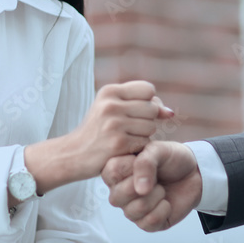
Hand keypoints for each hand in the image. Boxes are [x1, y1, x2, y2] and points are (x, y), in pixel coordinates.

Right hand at [24, 81, 173, 194]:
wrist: (73, 153)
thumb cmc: (97, 130)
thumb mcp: (112, 109)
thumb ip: (142, 105)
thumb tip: (170, 113)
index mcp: (109, 91)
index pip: (148, 89)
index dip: (149, 101)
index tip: (138, 112)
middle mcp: (111, 105)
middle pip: (152, 108)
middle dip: (147, 120)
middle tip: (130, 128)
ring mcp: (114, 124)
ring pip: (151, 127)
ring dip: (144, 136)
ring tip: (125, 138)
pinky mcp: (118, 144)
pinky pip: (145, 143)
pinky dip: (138, 148)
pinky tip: (124, 149)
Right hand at [101, 140, 201, 231]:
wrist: (194, 172)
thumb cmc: (172, 158)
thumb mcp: (158, 150)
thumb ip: (145, 163)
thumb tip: (140, 190)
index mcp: (116, 171)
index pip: (111, 172)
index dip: (131, 167)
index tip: (146, 160)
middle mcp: (119, 191)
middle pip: (117, 197)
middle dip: (144, 186)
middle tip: (156, 178)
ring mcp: (131, 209)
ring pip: (134, 211)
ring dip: (155, 197)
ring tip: (162, 189)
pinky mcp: (146, 223)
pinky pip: (149, 222)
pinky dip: (163, 210)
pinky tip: (166, 201)